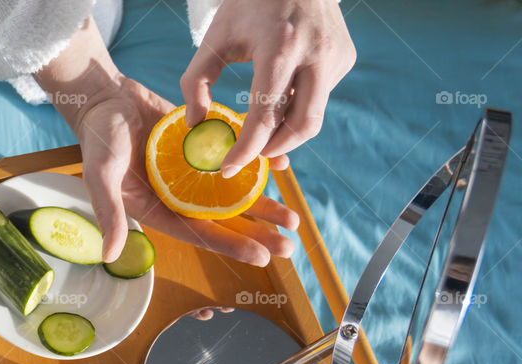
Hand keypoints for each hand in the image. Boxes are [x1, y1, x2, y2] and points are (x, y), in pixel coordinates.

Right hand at [35, 16, 297, 264]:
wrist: (105, 99)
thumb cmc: (98, 138)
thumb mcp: (100, 176)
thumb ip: (108, 214)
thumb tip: (109, 256)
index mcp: (159, 211)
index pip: (200, 234)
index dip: (230, 246)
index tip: (261, 257)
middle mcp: (180, 198)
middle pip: (225, 221)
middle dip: (256, 234)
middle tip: (288, 246)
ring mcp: (194, 175)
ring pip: (235, 195)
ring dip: (264, 207)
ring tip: (292, 219)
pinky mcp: (203, 151)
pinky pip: (234, 161)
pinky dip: (257, 165)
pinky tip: (281, 169)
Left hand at [181, 0, 355, 176]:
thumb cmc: (249, 5)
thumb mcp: (215, 38)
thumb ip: (197, 83)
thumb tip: (196, 125)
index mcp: (280, 47)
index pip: (265, 115)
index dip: (246, 150)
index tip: (227, 168)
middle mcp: (316, 54)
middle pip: (302, 126)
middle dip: (274, 149)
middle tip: (251, 157)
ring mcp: (336, 56)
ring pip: (313, 115)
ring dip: (286, 130)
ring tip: (262, 129)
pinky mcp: (345, 58)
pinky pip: (320, 96)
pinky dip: (297, 106)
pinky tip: (281, 92)